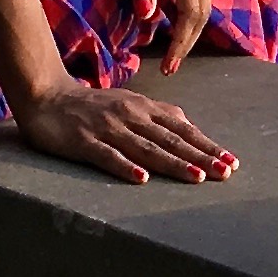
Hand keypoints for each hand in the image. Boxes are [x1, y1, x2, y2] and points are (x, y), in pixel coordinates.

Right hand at [12, 78, 237, 185]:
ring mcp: (108, 128)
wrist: (46, 96)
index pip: (182, 128)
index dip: (207, 144)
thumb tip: (186, 123)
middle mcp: (130, 115)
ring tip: (197, 177)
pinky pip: (108, 157)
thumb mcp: (128, 103)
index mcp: (143, 107)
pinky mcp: (85, 142)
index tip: (231, 160)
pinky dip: (126, 168)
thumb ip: (155, 114)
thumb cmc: (92, 105)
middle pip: (171, 139)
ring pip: (147, 149)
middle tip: (225, 172)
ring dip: (174, 163)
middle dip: (201, 156)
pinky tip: (142, 179)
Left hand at [110, 0, 214, 71]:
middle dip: (187, 41)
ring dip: (188, 26)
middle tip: (169, 66)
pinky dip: (186, 6)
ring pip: (204, 0)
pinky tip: (167, 15)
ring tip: (169, 48)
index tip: (168, 67)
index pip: (191, 14)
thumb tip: (147, 19)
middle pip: (203, 12)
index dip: (180, 44)